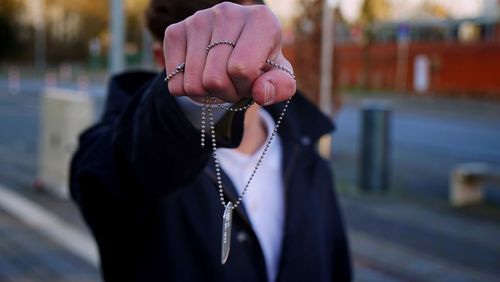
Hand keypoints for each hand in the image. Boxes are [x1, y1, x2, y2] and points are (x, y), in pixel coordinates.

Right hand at [163, 2, 295, 105]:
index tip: (251, 81)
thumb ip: (280, 87)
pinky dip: (187, 89)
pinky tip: (200, 75)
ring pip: (193, 83)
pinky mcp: (175, 31)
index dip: (246, 87)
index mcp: (260, 20)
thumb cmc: (261, 65)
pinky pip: (174, 81)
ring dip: (207, 94)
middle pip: (214, 79)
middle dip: (227, 93)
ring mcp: (198, 19)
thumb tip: (260, 93)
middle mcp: (227, 12)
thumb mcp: (279, 77)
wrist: (235, 50)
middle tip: (234, 83)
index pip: (242, 69)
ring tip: (219, 79)